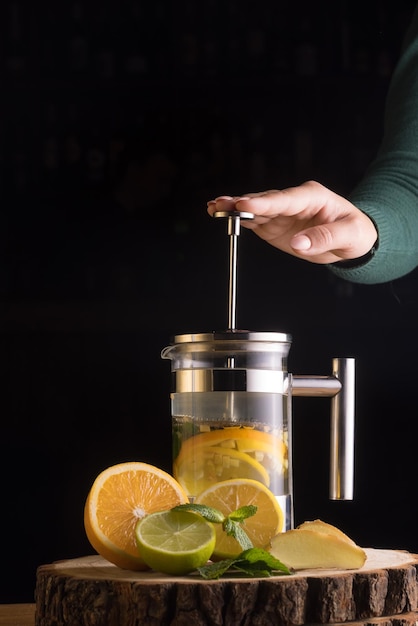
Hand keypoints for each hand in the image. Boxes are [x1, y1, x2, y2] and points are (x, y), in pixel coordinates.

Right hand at [207, 181, 377, 264]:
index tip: (245, 204)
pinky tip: (220, 214)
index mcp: (312, 197)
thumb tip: (298, 244)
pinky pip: (253, 220)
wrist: (351, 239)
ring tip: (214, 207)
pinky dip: (237, 218)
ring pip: (254, 208)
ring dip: (234, 208)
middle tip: (222, 204)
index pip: (284, 199)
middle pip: (264, 200)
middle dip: (242, 202)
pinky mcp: (274, 224)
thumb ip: (324, 238)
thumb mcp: (350, 235)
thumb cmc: (355, 231)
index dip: (264, 201)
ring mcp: (281, 212)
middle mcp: (293, 201)